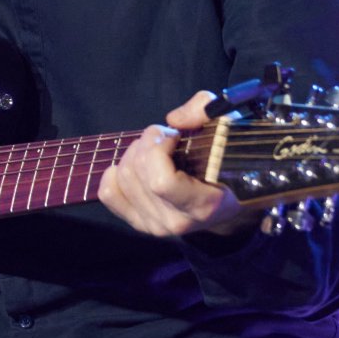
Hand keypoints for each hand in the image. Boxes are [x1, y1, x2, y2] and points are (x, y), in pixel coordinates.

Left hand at [98, 91, 244, 237]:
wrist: (229, 203)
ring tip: (155, 148)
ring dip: (134, 152)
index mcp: (203, 205)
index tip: (175, 135)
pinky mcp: (139, 223)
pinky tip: (133, 163)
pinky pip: (109, 193)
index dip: (159, 148)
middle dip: (147, 142)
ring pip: (122, 177)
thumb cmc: (229, 164)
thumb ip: (205, 112)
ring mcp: (154, 225)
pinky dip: (114, 172)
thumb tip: (174, 120)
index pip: (161, 182)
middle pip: (137, 172)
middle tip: (165, 136)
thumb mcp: (228, 128)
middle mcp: (175, 221)